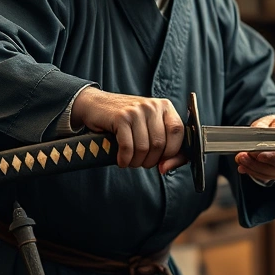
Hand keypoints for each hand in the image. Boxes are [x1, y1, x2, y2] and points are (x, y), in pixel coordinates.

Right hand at [70, 87, 186, 172]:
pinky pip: (128, 147)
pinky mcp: (121, 117)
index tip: (162, 162)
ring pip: (144, 148)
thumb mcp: (149, 127)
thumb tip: (166, 168)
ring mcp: (136, 110)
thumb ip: (166, 147)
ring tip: (131, 161)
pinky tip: (122, 160)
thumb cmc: (127, 121)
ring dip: (136, 162)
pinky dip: (125, 159)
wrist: (96, 105)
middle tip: (141, 162)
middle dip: (150, 161)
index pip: (178, 132)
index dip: (172, 152)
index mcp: (165, 107)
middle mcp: (152, 106)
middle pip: (159, 144)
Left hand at [235, 115, 274, 180]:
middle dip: (261, 164)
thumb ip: (267, 126)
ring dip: (254, 168)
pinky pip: (267, 177)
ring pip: (274, 174)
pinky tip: (243, 167)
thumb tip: (258, 133)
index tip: (260, 156)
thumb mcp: (274, 120)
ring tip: (241, 159)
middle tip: (244, 156)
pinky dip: (254, 172)